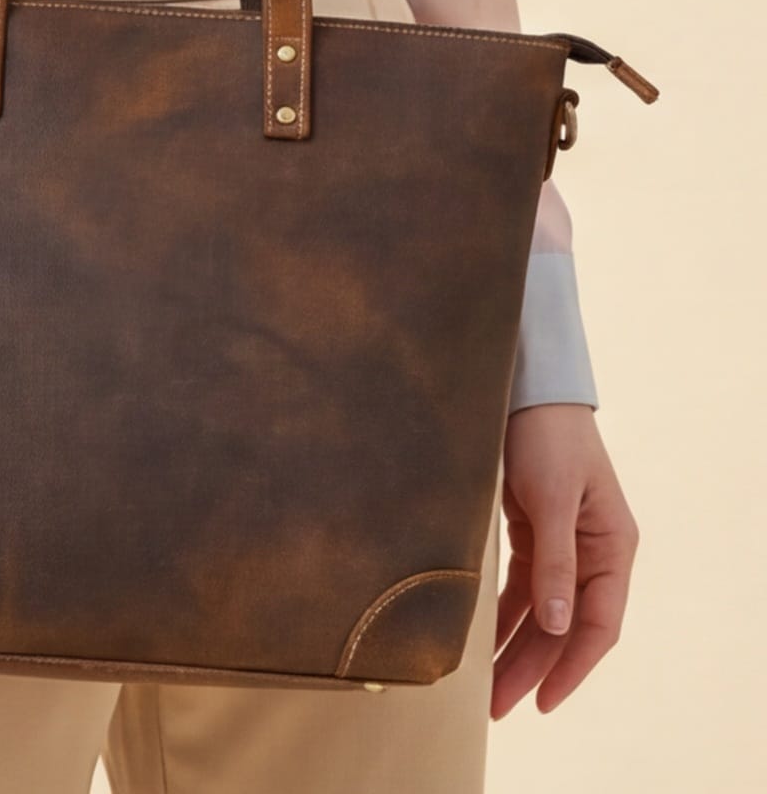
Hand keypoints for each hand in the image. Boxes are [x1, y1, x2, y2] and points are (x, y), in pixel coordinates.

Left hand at [492, 404, 638, 717]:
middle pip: (565, 627)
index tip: (542, 702)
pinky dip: (504, 614)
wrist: (527, 389)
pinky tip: (484, 640)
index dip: (572, 668)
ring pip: (541, 612)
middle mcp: (592, 553)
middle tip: (498, 706)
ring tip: (488, 688)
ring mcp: (563, 544)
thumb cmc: (548, 436)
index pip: (598, 625)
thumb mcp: (553, 497)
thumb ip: (556, 560)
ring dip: (516, 647)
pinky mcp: (533, 531)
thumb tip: (559, 624)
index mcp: (612, 548)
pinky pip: (521, 586)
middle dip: (533, 668)